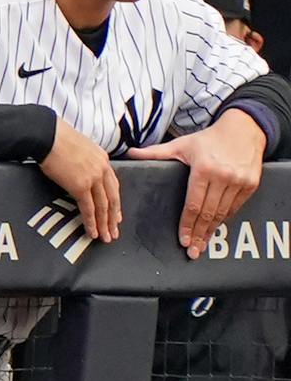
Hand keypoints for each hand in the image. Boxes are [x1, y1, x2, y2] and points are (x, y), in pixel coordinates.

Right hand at [40, 118, 120, 242]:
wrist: (47, 135)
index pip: (113, 185)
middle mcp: (102, 169)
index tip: (116, 215)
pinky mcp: (80, 185)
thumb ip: (84, 160)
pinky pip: (88, 208)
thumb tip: (78, 169)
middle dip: (113, 218)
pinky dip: (91, 222)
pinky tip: (92, 232)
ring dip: (104, 224)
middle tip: (114, 231)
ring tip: (106, 237)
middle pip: (112, 198)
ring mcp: (93, 178)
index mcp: (103, 159)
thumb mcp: (78, 147)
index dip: (115, 202)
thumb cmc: (56, 138)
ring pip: (103, 206)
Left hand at [126, 111, 265, 258]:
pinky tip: (215, 229)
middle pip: (208, 213)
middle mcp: (223, 177)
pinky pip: (235, 207)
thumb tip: (129, 153)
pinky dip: (225, 219)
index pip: (193, 204)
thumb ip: (155, 152)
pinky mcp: (251, 185)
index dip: (187, 224)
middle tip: (192, 251)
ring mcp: (239, 182)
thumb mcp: (181, 144)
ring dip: (212, 231)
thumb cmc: (208, 139)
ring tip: (201, 246)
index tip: (182, 240)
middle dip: (198, 234)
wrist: (244, 129)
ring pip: (223, 213)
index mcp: (203, 169)